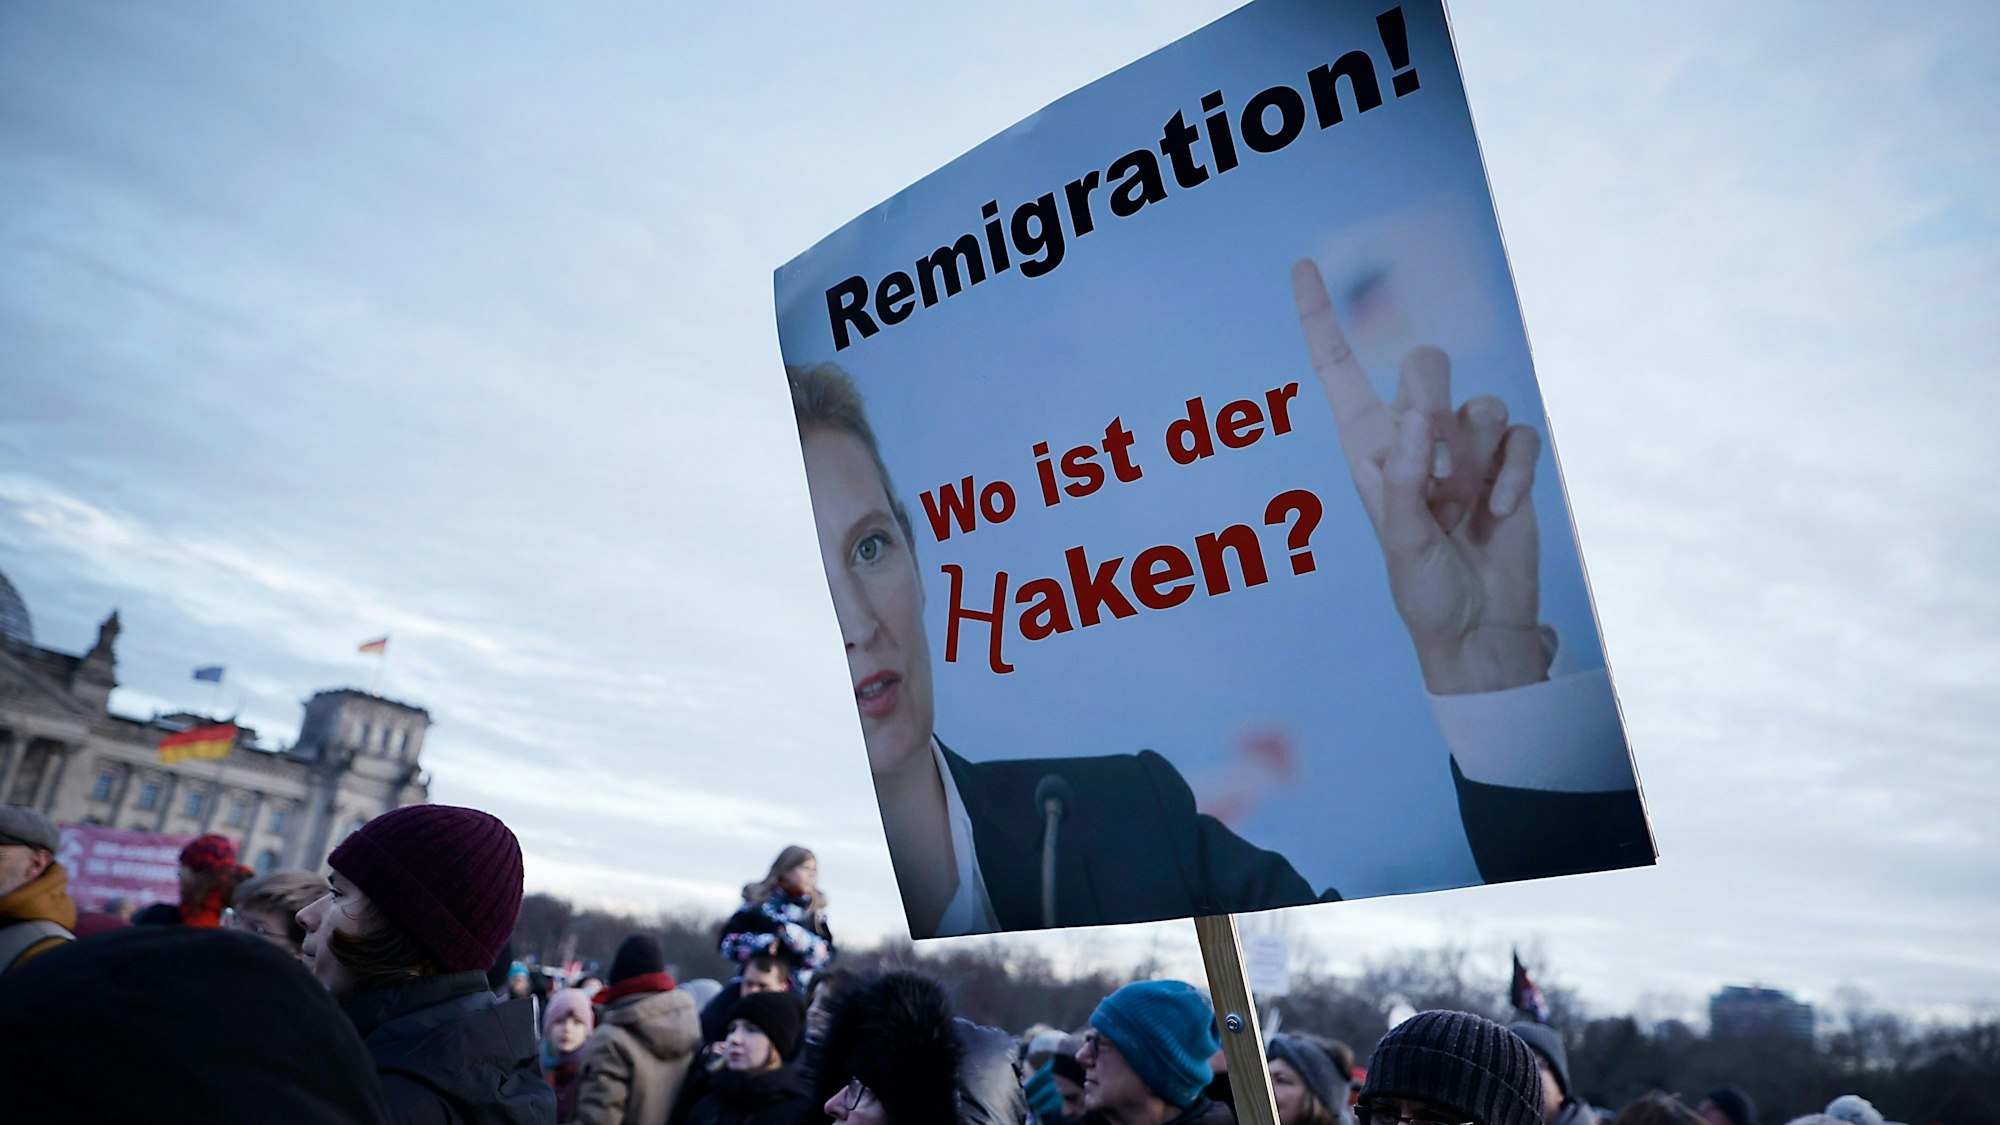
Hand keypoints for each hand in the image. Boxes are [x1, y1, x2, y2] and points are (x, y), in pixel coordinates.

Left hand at [1290, 259, 1547, 693]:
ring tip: (1464, 505)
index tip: (1301, 267)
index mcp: (1368, 447)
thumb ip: (1405, 475)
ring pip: (1482, 404)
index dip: (1321, 320)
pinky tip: (1498, 510)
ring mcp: (1465, 449)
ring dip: (1476, 458)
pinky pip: (1521, 436)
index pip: (1340, 369)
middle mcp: (1415, 437)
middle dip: (1433, 396)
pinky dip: (1514, 474)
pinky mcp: (1510, 464)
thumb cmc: (1423, 587)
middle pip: (1426, 367)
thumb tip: (1420, 417)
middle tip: (1436, 456)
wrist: (1477, 627)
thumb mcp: (1399, 536)